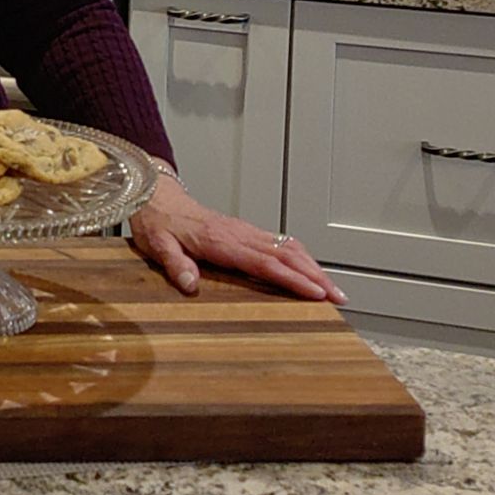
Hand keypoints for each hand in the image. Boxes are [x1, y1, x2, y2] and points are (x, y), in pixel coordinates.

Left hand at [128, 176, 345, 304]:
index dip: (292, 278)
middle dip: (316, 276)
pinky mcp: (246, 231)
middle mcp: (239, 234)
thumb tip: (189, 283)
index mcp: (221, 241)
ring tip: (333, 289)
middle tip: (338, 297)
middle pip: (286, 255)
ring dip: (313, 267)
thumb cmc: (158, 223)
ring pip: (288, 247)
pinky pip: (280, 243)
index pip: (265, 262)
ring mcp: (245, 231)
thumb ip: (175, 263)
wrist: (156, 196)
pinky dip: (301, 257)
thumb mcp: (158, 245)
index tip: (316, 292)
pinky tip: (310, 269)